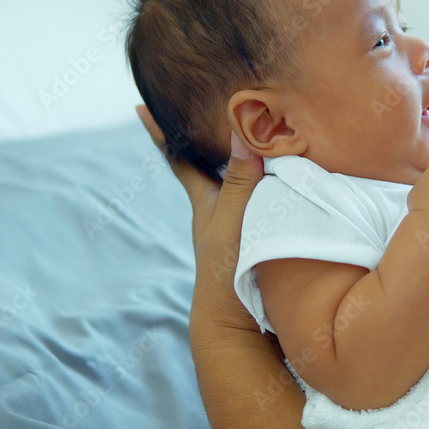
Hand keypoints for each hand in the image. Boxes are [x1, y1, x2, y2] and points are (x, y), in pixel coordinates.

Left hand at [135, 105, 263, 333]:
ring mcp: (236, 226)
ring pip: (240, 181)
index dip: (161, 133)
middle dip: (208, 137)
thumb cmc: (229, 269)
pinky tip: (288, 178)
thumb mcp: (234, 217)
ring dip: (246, 159)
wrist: (237, 322)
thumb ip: (242, 177)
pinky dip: (271, 184)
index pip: (178, 158)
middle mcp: (217, 210)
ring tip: (258, 131)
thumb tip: (241, 130)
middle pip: (209, 164)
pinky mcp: (257, 238)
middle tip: (209, 106)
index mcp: (205, 201)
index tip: (139, 106)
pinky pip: (264, 199)